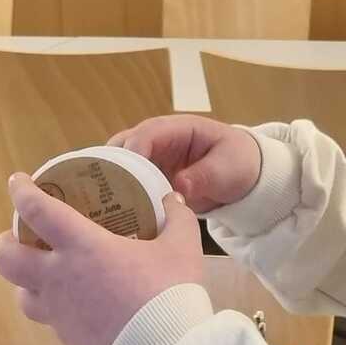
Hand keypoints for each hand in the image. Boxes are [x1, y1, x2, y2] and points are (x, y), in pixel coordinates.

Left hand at [0, 172, 204, 344]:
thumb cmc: (169, 294)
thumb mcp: (181, 247)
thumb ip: (177, 217)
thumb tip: (173, 199)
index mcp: (81, 247)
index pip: (38, 211)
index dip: (22, 191)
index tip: (18, 182)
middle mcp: (59, 278)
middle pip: (6, 259)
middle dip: (5, 242)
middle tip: (17, 236)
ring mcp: (60, 313)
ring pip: (21, 295)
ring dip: (23, 282)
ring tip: (40, 275)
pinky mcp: (69, 341)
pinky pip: (50, 321)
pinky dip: (54, 310)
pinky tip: (74, 307)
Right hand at [108, 115, 261, 213]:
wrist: (245, 178)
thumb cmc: (238, 163)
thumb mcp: (227, 169)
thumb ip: (204, 176)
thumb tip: (179, 188)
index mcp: (177, 129)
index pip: (147, 133)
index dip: (133, 150)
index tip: (124, 174)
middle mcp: (157, 141)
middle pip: (124, 147)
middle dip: (111, 166)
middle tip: (101, 193)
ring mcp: (151, 160)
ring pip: (120, 166)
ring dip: (110, 183)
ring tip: (101, 206)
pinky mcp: (149, 180)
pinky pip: (129, 185)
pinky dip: (120, 197)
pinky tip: (112, 215)